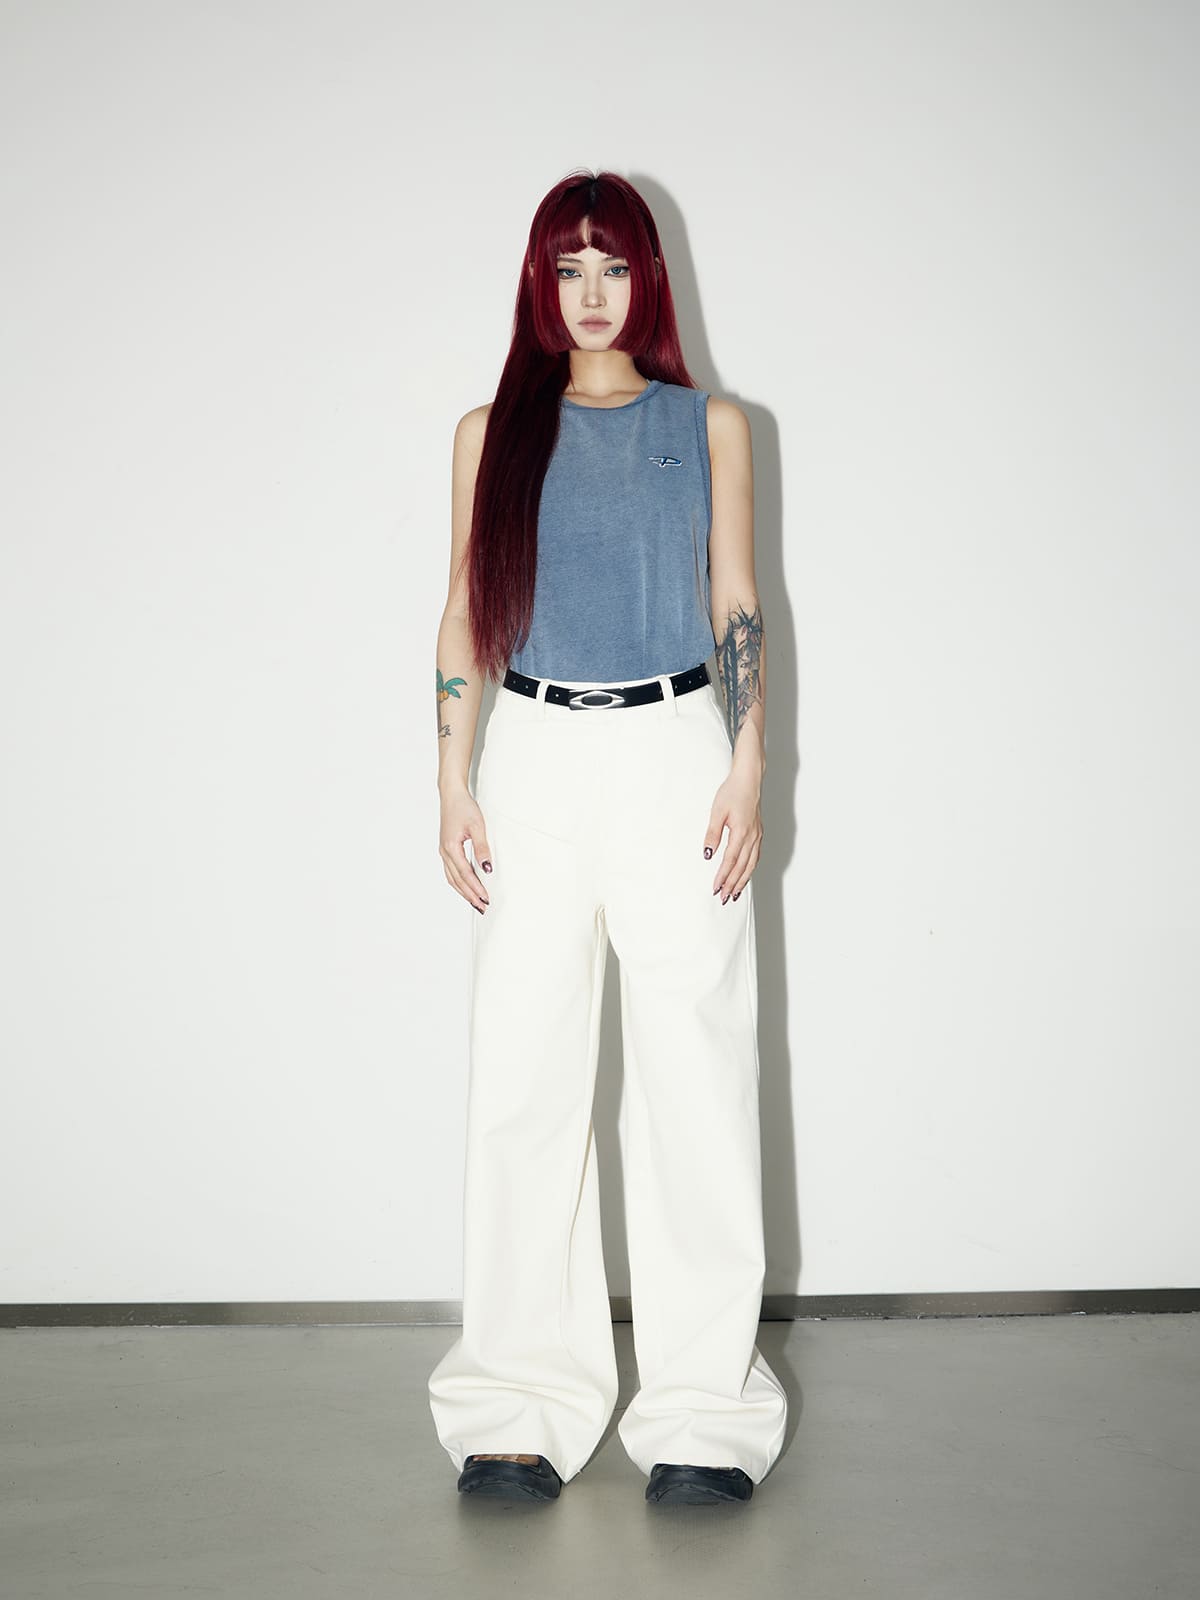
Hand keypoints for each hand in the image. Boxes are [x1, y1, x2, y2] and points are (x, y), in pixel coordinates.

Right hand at [440, 785, 491, 912]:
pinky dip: (459, 883)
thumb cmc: (464, 808)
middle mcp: (444, 852)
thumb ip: (482, 848)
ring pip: (452, 878)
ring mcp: (443, 852)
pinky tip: (467, 888)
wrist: (451, 795)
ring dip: (464, 892)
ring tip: (476, 902)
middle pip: (457, 881)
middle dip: (470, 896)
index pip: (465, 874)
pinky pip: (451, 872)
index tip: (487, 899)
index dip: (476, 888)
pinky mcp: (445, 849)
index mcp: (451, 847)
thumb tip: (487, 868)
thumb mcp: (477, 826)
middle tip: (483, 908)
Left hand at [703, 765, 761, 902]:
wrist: (749, 779)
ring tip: (734, 893)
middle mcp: (752, 837)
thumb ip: (712, 834)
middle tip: (724, 898)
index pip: (730, 860)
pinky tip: (745, 875)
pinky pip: (756, 857)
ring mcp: (757, 836)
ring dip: (742, 880)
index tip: (716, 888)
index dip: (723, 876)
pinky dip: (750, 869)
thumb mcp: (716, 812)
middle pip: (742, 867)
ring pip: (751, 864)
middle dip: (732, 884)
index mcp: (741, 832)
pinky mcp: (759, 833)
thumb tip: (707, 854)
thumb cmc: (732, 792)